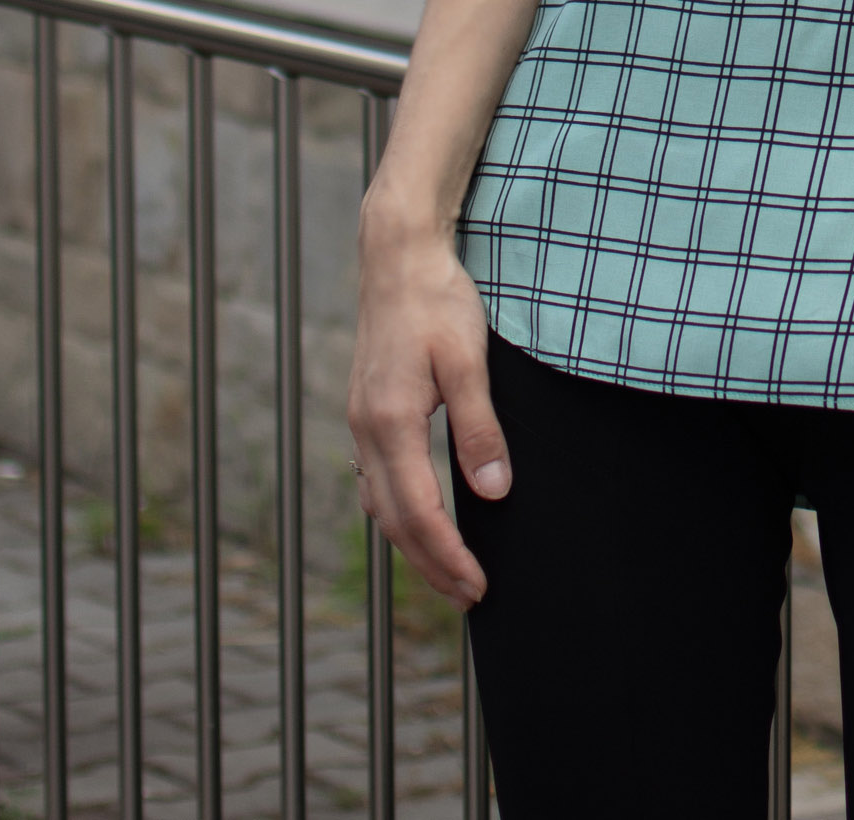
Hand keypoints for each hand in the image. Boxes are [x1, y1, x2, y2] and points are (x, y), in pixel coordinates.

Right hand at [346, 198, 510, 607]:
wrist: (397, 256)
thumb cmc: (436, 300)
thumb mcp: (468, 360)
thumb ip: (478, 428)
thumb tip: (494, 490)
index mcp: (391, 422)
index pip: (418, 512)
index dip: (447, 555)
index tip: (477, 586)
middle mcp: (366, 430)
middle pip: (394, 521)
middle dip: (430, 564)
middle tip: (469, 596)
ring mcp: (360, 421)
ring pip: (380, 504)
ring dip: (412, 544)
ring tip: (448, 571)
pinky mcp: (365, 410)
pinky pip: (375, 479)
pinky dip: (397, 511)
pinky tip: (416, 518)